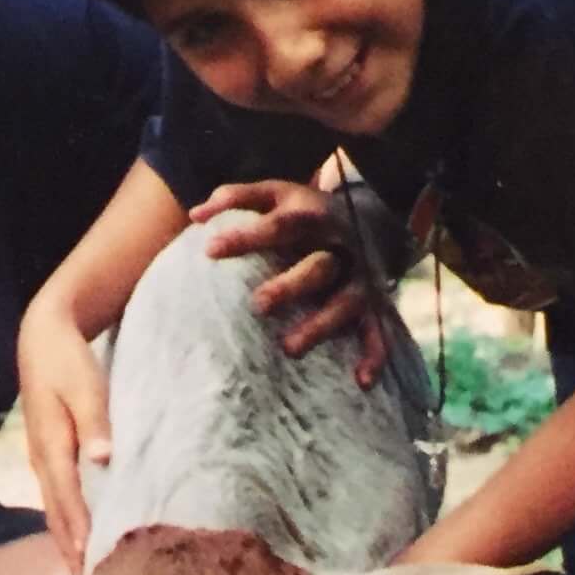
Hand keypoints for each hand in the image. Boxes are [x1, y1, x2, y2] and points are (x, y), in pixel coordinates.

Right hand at [16, 306, 110, 569]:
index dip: (78, 529)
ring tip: (78, 574)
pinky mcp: (47, 455)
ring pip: (53, 508)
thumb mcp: (84, 384)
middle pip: (55, 512)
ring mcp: (40, 458)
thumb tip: (104, 458)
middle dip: (69, 547)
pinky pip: (55, 497)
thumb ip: (95, 422)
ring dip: (65, 540)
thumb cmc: (66, 359)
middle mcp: (40, 458)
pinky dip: (64, 522)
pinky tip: (74, 537)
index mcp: (50, 444)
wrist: (41, 337)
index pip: (67, 496)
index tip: (89, 560)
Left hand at [188, 182, 388, 385]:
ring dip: (321, 326)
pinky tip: (361, 380)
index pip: (279, 225)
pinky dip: (374, 355)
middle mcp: (339, 249)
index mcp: (312, 217)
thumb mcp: (276, 193)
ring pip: (346, 303)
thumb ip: (237, 198)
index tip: (209, 249)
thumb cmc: (305, 212)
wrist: (372, 219)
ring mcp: (359, 278)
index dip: (246, 236)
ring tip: (289, 349)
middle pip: (319, 267)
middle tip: (257, 305)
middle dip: (291, 286)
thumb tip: (195, 216)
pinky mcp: (375, 304)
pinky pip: (379, 332)